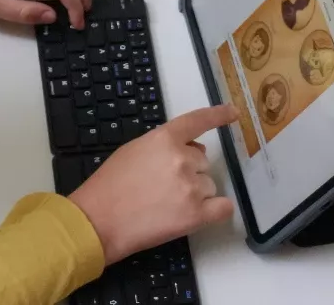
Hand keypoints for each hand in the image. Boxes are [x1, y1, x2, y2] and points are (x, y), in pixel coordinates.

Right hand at [69, 105, 237, 263]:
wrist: (99, 220)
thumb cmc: (110, 185)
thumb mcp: (133, 150)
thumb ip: (163, 146)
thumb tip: (192, 151)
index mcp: (165, 138)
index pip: (197, 121)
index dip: (218, 115)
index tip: (233, 112)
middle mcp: (182, 158)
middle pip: (202, 162)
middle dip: (189, 171)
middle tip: (164, 186)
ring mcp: (191, 187)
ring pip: (208, 185)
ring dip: (195, 193)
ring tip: (167, 205)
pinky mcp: (196, 214)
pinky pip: (223, 207)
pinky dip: (216, 209)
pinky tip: (203, 213)